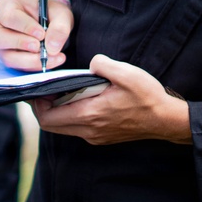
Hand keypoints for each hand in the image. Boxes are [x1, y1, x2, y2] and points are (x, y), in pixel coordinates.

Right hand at [0, 0, 72, 70]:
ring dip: (30, 60)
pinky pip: (17, 67)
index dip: (25, 27)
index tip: (41, 34)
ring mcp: (0, 44)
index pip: (9, 17)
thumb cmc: (50, 14)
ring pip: (7, 57)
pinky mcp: (8, 57)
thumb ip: (60, 27)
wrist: (51, 24)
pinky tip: (50, 60)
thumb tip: (52, 47)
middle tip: (39, 46)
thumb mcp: (60, 13)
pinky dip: (35, 66)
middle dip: (20, 44)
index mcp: (6, 5)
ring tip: (51, 56)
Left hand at [29, 54, 191, 145]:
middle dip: (42, 108)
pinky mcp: (101, 137)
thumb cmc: (147, 97)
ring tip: (59, 91)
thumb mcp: (126, 73)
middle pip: (51, 125)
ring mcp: (95, 136)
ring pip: (63, 127)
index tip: (35, 89)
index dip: (36, 104)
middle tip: (43, 90)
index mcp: (90, 114)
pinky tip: (77, 98)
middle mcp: (88, 130)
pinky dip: (69, 114)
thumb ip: (102, 64)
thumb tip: (90, 64)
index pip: (48, 118)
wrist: (166, 120)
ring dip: (56, 111)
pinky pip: (76, 128)